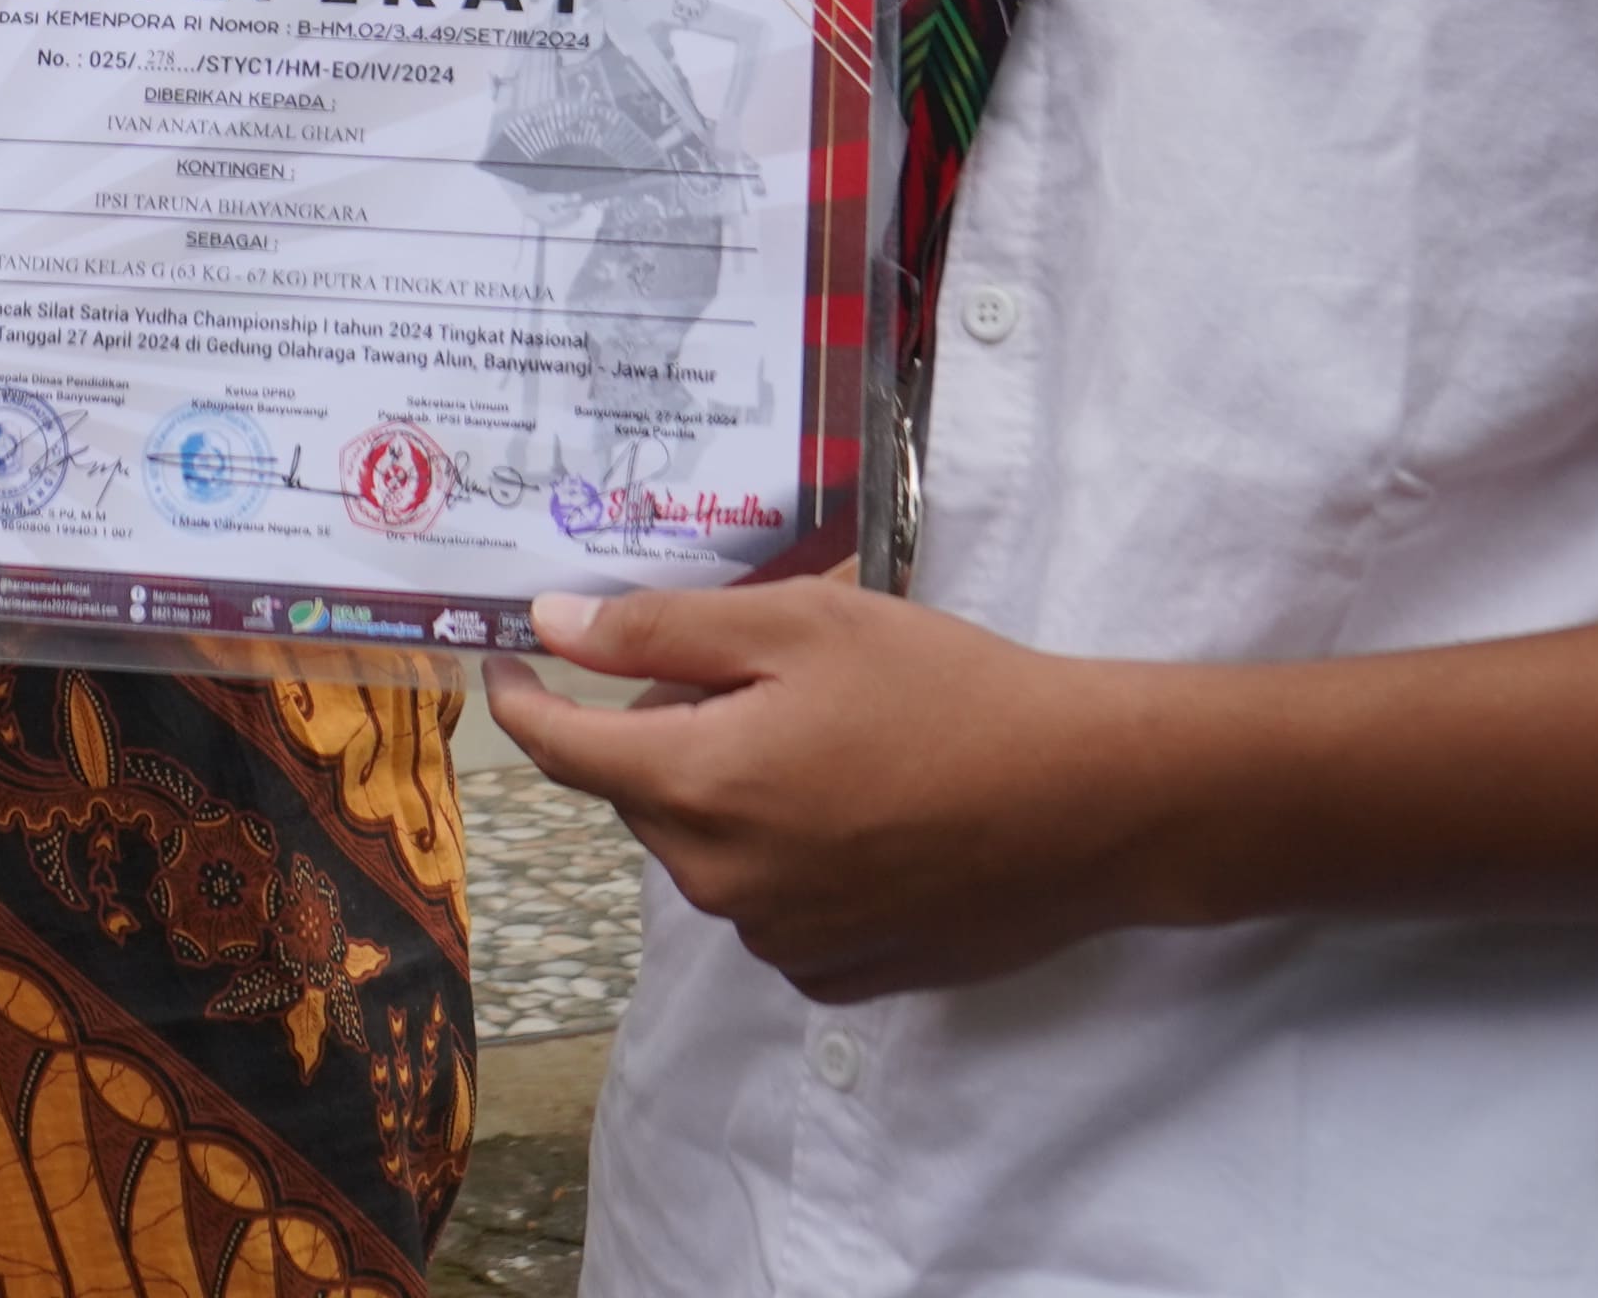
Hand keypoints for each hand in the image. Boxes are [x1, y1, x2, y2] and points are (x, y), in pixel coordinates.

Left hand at [492, 577, 1195, 1000]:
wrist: (1090, 803)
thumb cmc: (947, 693)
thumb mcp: (803, 624)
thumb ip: (662, 632)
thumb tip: (548, 629)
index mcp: (698, 787)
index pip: (563, 751)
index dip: (526, 702)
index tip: (507, 664)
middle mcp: (721, 881)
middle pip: (642, 793)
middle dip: (665, 731)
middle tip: (751, 674)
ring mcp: (780, 940)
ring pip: (705, 848)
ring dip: (728, 793)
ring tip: (827, 738)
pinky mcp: (837, 973)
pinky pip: (768, 903)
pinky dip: (783, 854)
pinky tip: (859, 811)